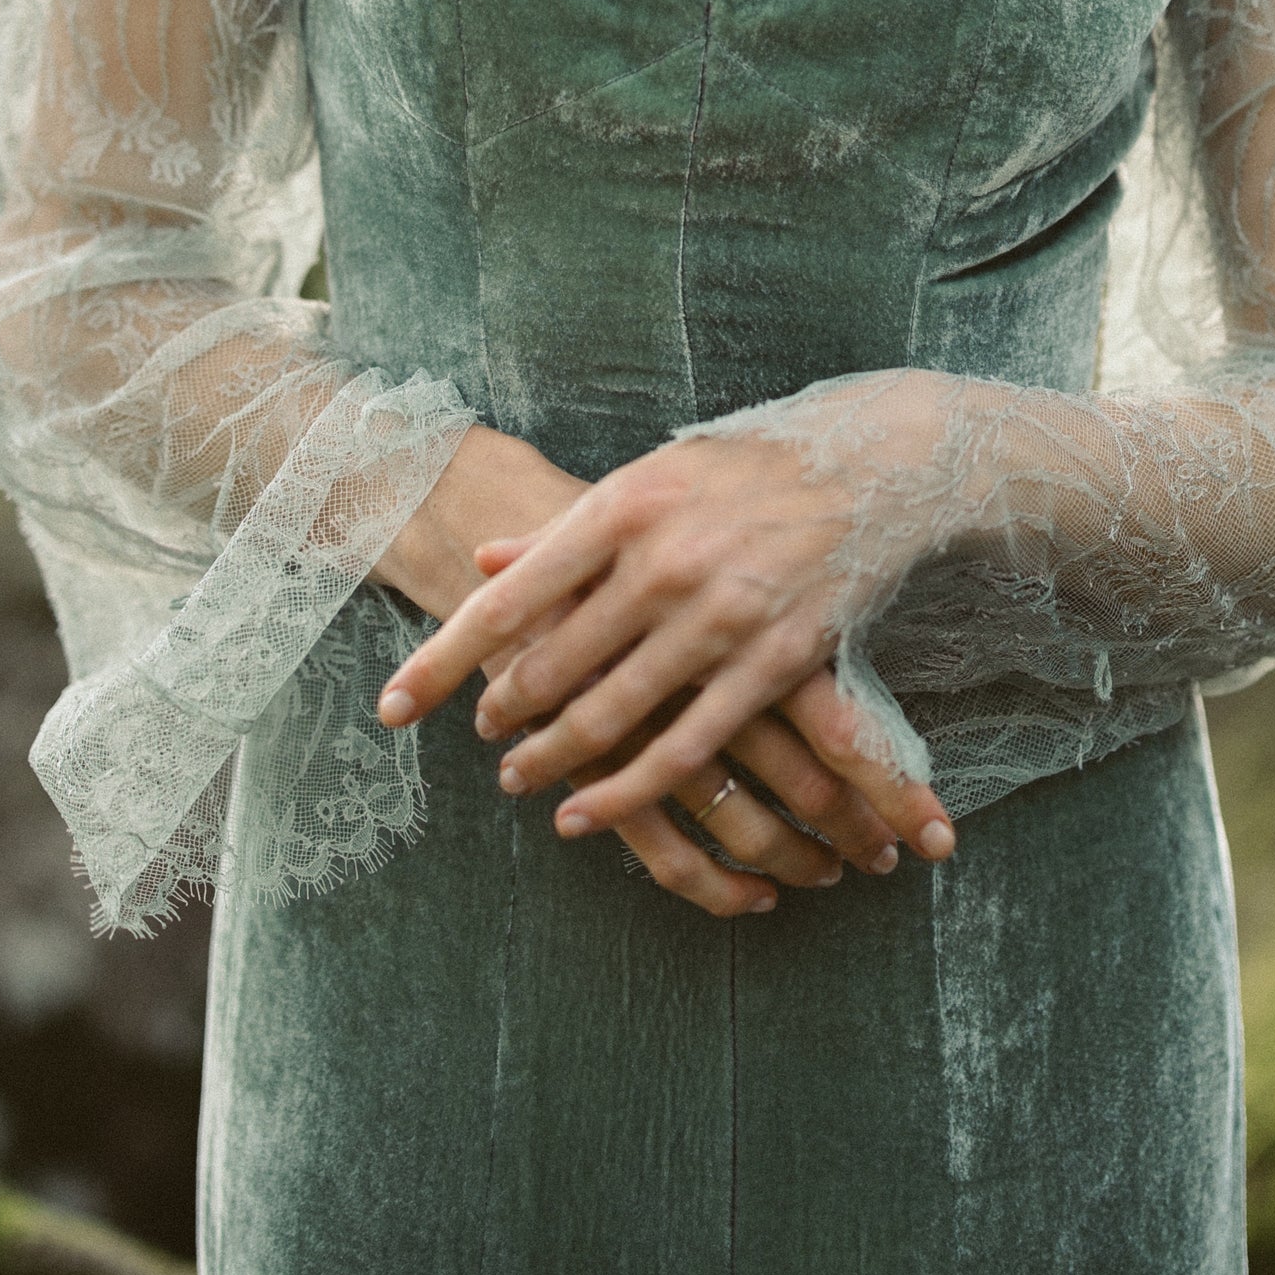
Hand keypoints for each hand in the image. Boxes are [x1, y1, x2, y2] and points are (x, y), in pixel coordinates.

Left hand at [375, 395, 955, 862]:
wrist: (881, 462)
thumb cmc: (753, 464)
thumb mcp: (655, 475)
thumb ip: (568, 528)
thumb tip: (484, 560)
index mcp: (624, 505)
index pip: (508, 596)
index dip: (442, 658)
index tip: (393, 707)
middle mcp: (664, 561)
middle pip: (551, 664)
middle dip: (501, 713)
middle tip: (476, 739)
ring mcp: (721, 615)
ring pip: (611, 714)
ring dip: (553, 759)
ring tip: (517, 779)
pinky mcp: (774, 662)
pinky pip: (687, 747)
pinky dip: (628, 791)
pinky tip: (588, 812)